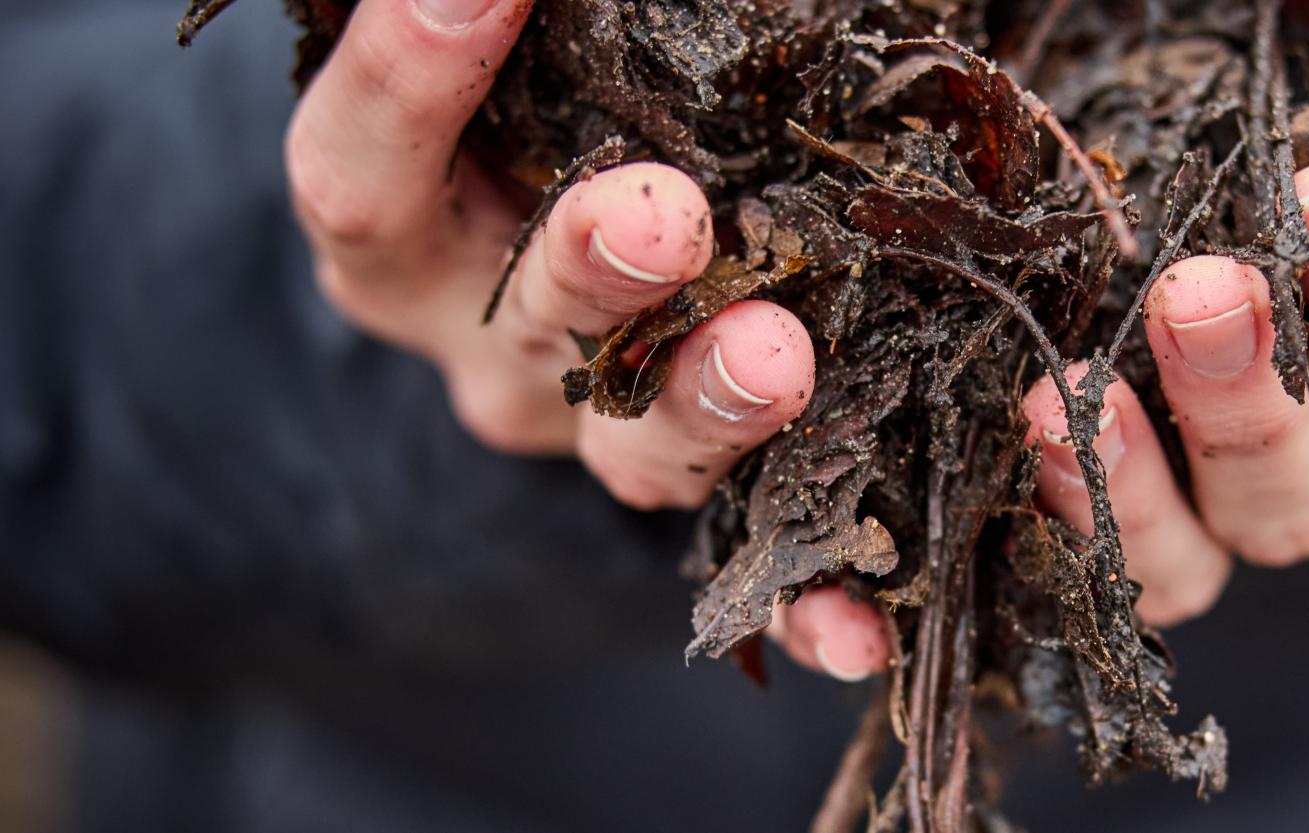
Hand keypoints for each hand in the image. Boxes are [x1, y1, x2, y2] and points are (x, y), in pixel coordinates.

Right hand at [287, 0, 887, 677]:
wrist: (572, 274)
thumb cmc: (558, 132)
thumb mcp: (532, 93)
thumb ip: (536, 51)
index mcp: (415, 237)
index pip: (363, 176)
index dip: (405, 86)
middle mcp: (499, 348)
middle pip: (524, 324)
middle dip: (594, 271)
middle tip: (660, 214)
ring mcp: (600, 438)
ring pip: (641, 447)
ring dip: (713, 409)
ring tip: (778, 357)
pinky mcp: (708, 496)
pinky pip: (754, 572)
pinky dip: (813, 608)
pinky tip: (864, 635)